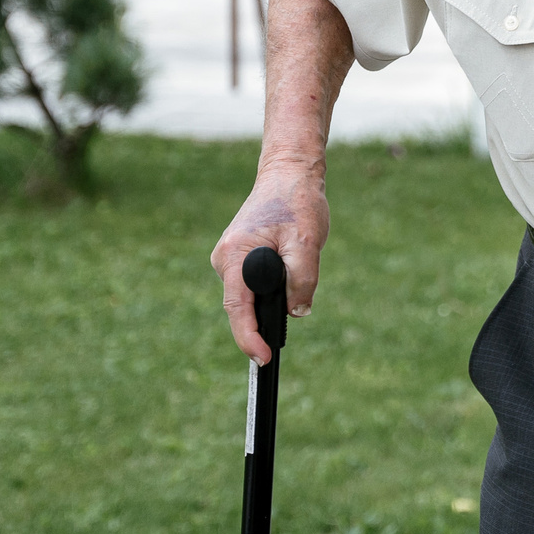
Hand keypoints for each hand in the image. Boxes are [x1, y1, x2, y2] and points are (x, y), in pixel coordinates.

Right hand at [210, 159, 328, 364]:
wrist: (288, 174)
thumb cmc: (297, 203)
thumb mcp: (308, 242)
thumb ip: (302, 279)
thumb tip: (296, 311)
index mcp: (235, 255)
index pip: (237, 308)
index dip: (249, 338)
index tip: (264, 359)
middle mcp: (225, 259)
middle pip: (243, 307)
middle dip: (267, 316)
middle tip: (296, 305)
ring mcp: (229, 260)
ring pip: (250, 297)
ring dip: (272, 298)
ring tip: (296, 269)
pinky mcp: (238, 259)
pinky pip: (253, 286)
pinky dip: (271, 288)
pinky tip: (288, 268)